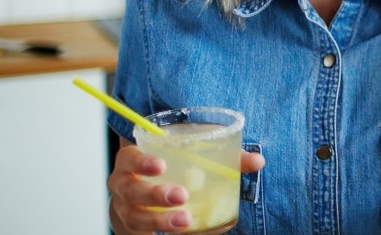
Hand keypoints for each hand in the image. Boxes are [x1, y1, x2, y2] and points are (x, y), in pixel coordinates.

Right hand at [108, 143, 264, 233]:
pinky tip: (173, 234)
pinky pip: (138, 234)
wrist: (145, 185)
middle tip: (181, 196)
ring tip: (183, 221)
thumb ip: (225, 156)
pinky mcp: (131, 228)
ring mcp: (125, 208)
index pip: (130, 157)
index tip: (161, 166)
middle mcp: (123, 183)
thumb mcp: (194, 153)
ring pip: (134, 217)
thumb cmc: (172, 165)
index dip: (142, 161)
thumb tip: (257, 161)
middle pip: (131, 190)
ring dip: (159, 221)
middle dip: (155, 194)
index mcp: (133, 159)